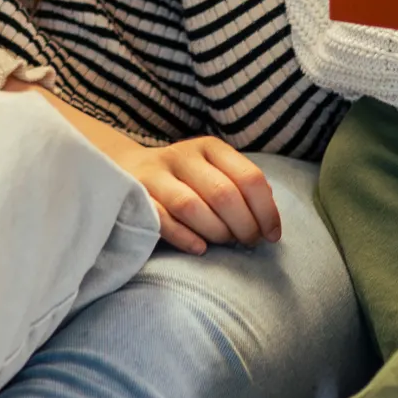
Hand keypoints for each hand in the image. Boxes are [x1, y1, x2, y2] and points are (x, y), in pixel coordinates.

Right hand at [107, 135, 281, 254]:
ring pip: (192, 206)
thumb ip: (240, 185)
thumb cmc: (183, 179)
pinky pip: (161, 220)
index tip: (272, 235)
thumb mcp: (213, 171)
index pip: (249, 177)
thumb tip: (270, 209)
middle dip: (243, 225)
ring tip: (224, 243)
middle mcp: (183, 156)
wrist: (125, 169)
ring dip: (215, 232)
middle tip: (248, 242)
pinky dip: (184, 237)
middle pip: (223, 193)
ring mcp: (155, 175)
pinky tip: (200, 249)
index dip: (266, 210)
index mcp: (210, 148)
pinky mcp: (134, 196)